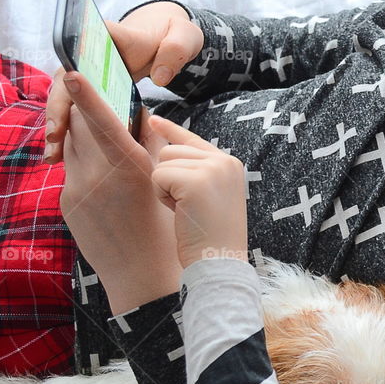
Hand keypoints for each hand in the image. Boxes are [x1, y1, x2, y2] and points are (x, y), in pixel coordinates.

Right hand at [45, 1, 203, 161]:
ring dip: (56, 125)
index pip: (82, 47)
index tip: (70, 87)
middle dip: (57, 107)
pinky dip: (66, 130)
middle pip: (65, 79)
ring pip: (64, 98)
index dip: (72, 69)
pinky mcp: (91, 87)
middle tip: (55, 135)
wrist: (164, 39)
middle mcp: (91, 52)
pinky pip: (73, 109)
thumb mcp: (183, 38)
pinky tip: (60, 156)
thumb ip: (174, 51)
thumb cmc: (174, 37)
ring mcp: (88, 71)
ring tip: (54, 156)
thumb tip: (160, 77)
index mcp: (111, 35)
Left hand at [60, 71, 182, 314]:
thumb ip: (151, 147)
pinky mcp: (67, 205)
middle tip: (97, 95)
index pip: (102, 121)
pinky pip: (73, 172)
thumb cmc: (168, 231)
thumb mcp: (166, 185)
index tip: (72, 71)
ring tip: (105, 140)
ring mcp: (77, 191)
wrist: (145, 279)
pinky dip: (86, 164)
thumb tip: (142, 116)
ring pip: (73, 148)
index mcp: (127, 169)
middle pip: (81, 128)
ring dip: (86, 137)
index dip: (86, 94)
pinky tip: (106, 180)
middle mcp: (97, 177)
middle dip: (87, 111)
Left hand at [148, 115, 247, 268]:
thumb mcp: (209, 196)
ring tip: (187, 212)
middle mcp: (224, 161)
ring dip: (165, 189)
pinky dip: (163, 197)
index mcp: (230, 164)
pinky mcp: (195, 180)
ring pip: (163, 163)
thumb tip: (163, 147)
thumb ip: (196, 172)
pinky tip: (181, 213)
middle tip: (187, 207)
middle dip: (169, 179)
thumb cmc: (210, 238)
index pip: (193, 139)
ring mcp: (212, 169)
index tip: (154, 120)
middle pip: (171, 151)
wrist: (220, 263)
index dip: (171, 130)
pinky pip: (158, 176)